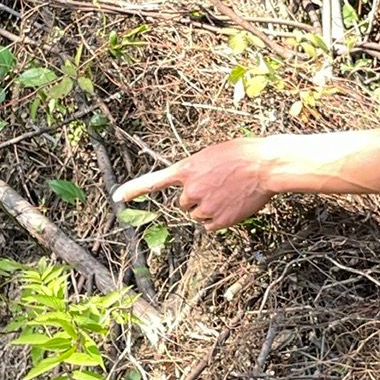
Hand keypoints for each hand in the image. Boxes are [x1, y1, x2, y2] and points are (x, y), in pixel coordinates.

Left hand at [114, 139, 277, 229]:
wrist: (264, 166)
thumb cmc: (242, 154)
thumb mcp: (212, 154)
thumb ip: (196, 170)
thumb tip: (192, 186)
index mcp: (187, 170)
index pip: (153, 181)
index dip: (133, 190)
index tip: (116, 197)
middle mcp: (191, 190)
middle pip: (184, 204)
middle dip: (196, 198)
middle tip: (217, 186)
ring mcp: (204, 206)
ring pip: (197, 215)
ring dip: (208, 208)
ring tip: (228, 194)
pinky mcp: (218, 220)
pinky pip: (209, 225)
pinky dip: (218, 219)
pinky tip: (231, 206)